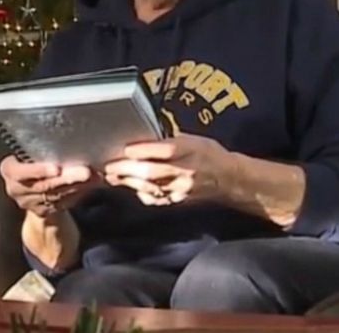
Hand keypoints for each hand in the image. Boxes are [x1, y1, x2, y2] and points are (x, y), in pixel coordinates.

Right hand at [0, 156, 98, 217]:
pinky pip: (63, 203)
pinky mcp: (42, 212)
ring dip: (77, 186)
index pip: (19, 172)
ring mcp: (29, 203)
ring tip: (93, 177)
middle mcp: (15, 189)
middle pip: (43, 185)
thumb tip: (67, 136)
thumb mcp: (28, 151)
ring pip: (56, 196)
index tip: (56, 169)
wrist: (31, 185)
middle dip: (66, 179)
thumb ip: (39, 149)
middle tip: (85, 172)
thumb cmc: (32, 159)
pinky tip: (90, 185)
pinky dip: (78, 193)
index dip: (38, 171)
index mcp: (9, 170)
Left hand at [103, 134, 236, 205]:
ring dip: (128, 182)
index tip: (124, 148)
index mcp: (191, 149)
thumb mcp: (192, 138)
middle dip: (127, 169)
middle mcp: (186, 170)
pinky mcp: (179, 200)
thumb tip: (143, 138)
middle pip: (152, 172)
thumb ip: (168, 140)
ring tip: (112, 176)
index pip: (164, 150)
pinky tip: (130, 187)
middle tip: (108, 166)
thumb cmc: (209, 154)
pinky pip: (156, 198)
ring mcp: (182, 188)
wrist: (230, 179)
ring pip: (150, 186)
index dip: (142, 150)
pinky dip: (141, 192)